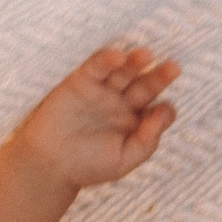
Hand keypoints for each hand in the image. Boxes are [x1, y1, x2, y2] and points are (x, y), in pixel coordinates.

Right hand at [13, 47, 178, 190]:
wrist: (48, 164)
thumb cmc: (87, 166)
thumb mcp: (123, 161)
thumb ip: (147, 141)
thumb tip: (164, 112)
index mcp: (136, 122)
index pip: (158, 111)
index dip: (164, 111)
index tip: (164, 111)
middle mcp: (122, 103)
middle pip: (146, 86)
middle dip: (159, 77)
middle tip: (173, 68)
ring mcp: (103, 91)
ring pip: (124, 72)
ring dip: (135, 62)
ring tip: (146, 55)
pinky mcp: (81, 81)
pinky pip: (97, 66)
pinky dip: (107, 59)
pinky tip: (119, 57)